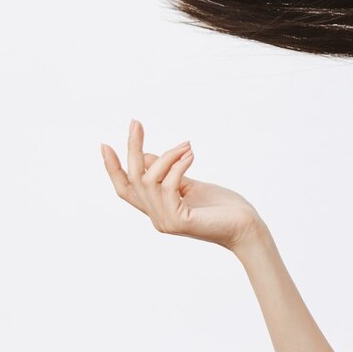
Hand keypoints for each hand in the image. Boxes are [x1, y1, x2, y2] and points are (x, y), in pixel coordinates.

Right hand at [101, 119, 264, 251]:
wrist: (247, 227)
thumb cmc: (224, 207)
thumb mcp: (192, 185)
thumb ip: (169, 174)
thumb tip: (146, 156)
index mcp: (158, 209)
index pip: (126, 189)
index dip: (112, 168)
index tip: (104, 145)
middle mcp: (157, 217)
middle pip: (132, 180)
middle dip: (131, 149)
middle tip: (136, 123)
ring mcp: (166, 221)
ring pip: (150, 180)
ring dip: (167, 157)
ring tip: (187, 146)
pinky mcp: (179, 221)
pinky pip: (169, 186)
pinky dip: (177, 167)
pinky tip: (191, 156)